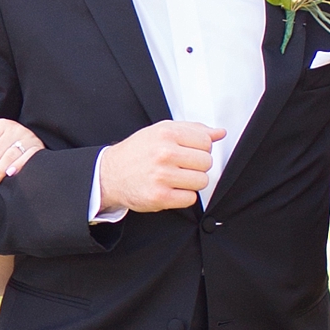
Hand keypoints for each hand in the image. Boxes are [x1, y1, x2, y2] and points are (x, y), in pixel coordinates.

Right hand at [95, 121, 220, 215]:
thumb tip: (219, 133)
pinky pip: (190, 199)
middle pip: (206, 162)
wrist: (110, 174)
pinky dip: (184, 196)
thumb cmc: (138, 152)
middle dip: (197, 166)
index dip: (201, 149)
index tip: (189, 152)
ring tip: (177, 178)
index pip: (206, 142)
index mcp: (166, 134)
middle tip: (182, 166)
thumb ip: (192, 130)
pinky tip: (171, 189)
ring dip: (192, 182)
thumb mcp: (162, 131)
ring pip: (201, 181)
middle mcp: (164, 153)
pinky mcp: (159, 197)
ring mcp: (162, 176)